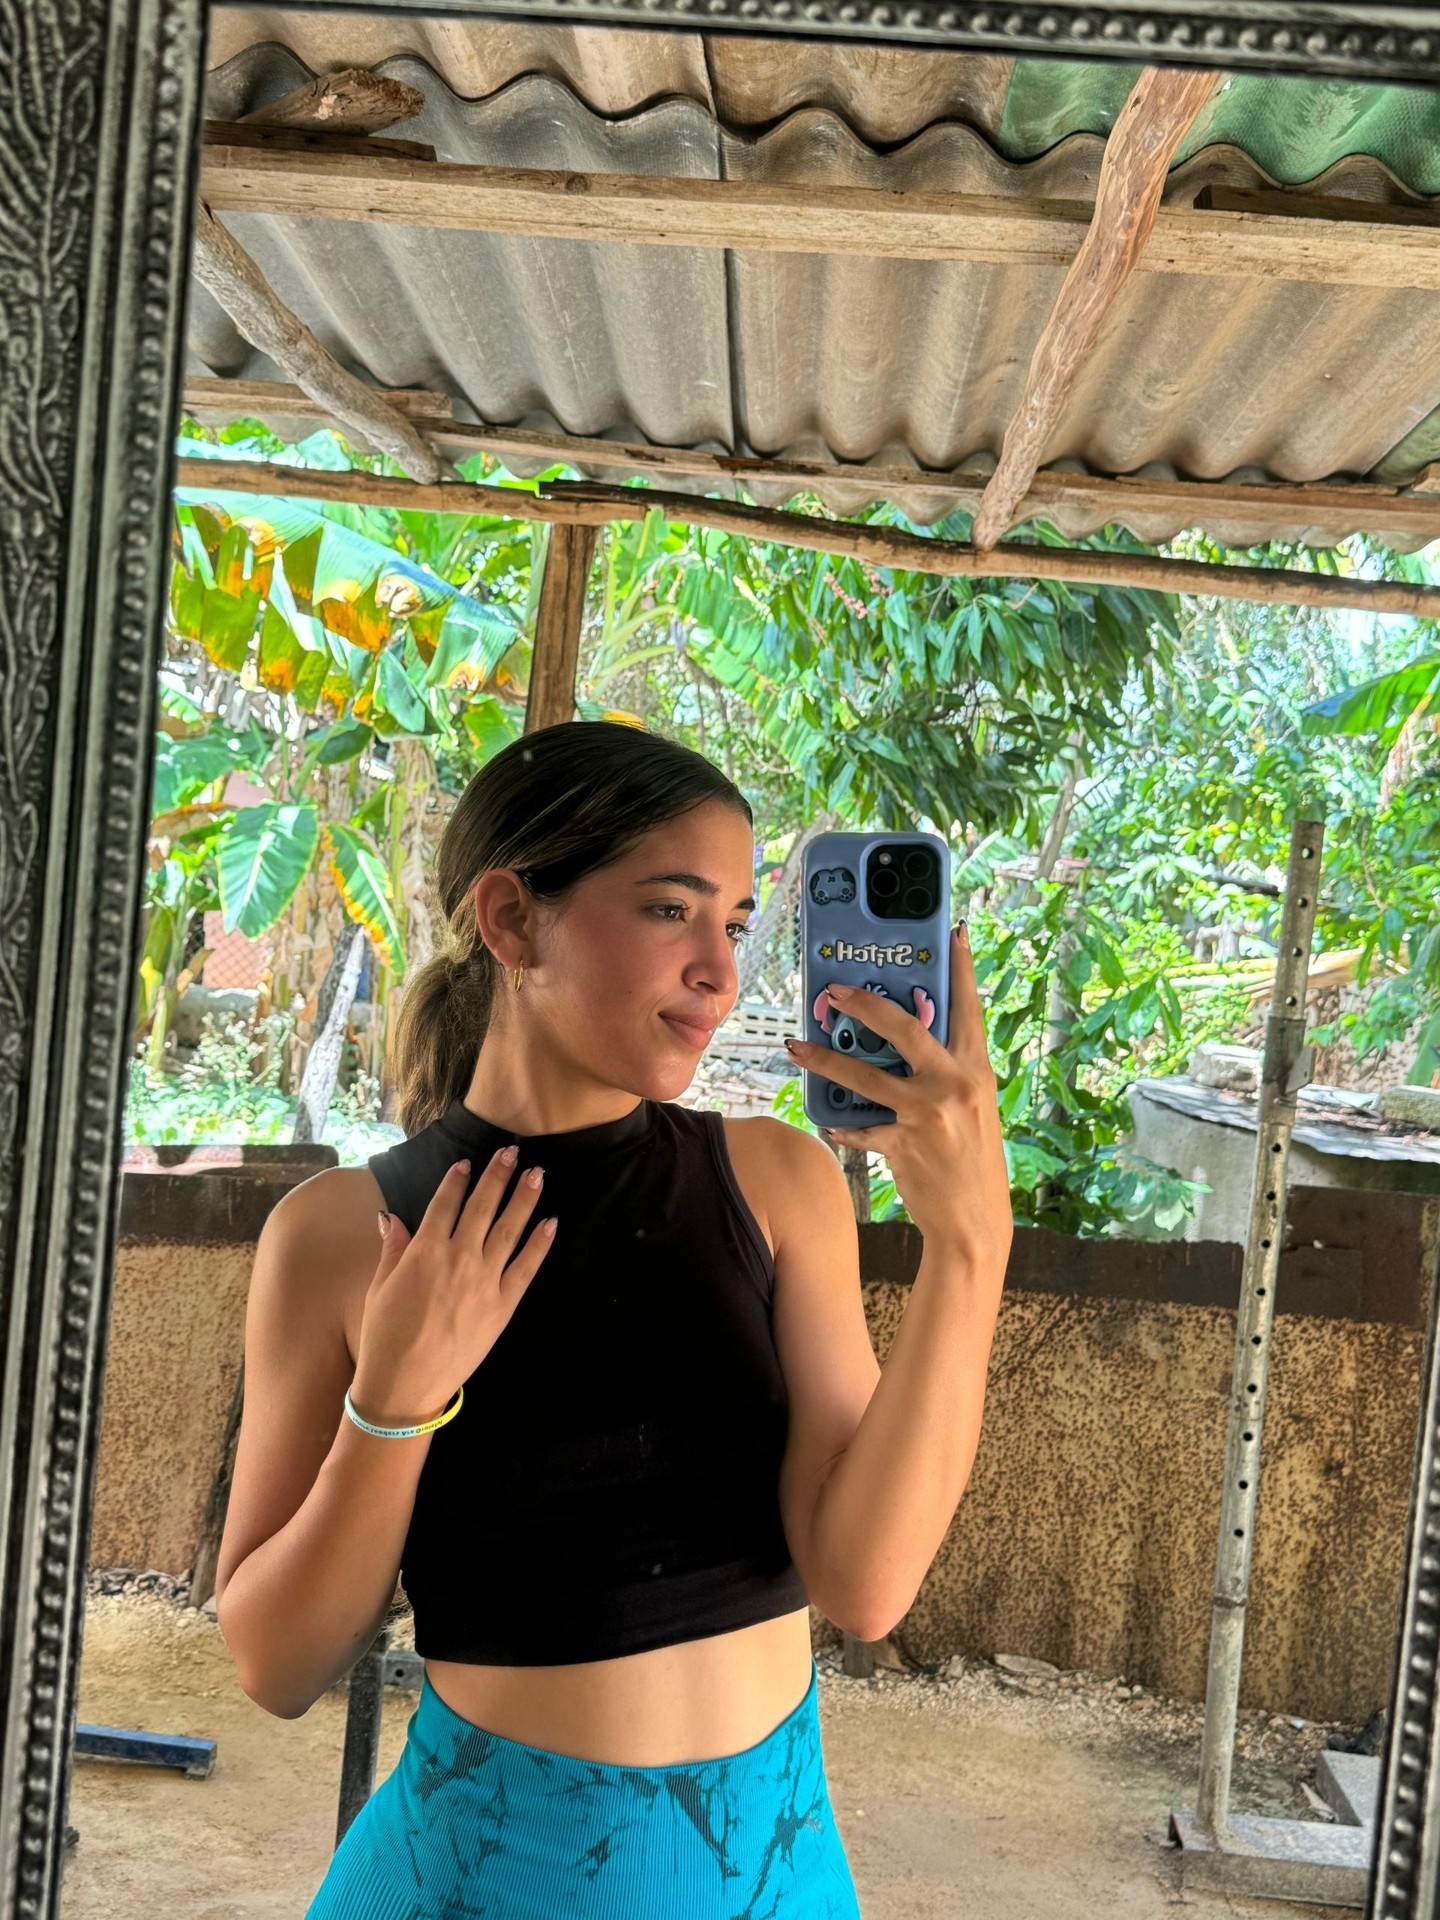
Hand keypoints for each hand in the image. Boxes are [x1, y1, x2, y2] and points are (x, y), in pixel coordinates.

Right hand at [350, 1147, 556, 1427]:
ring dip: (524, 1199)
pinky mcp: (503, 1306)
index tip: (467, 1163)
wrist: (405, 1386)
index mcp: (424, 1252)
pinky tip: (551, 1222)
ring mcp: (484, 1281)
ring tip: (537, 1174)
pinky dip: (540, 1244)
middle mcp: (458, 1259)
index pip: (445, 1204)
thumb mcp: (379, 1288)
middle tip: (512, 1152)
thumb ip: (392, 1249)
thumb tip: (390, 1216)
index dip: (457, 1180)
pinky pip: (526, 1268)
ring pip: (509, 1230)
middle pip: (483, 1207)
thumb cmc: (385, 1338)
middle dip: (498, 1176)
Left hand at [786, 924, 1012, 1268]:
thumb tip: (912, 1038)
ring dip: (825, 1058)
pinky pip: (859, 1126)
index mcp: (977, 1069)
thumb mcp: (975, 1105)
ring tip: (797, 1047)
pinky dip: (842, 1123)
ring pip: (864, 1074)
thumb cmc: (974, 1160)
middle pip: (903, 1026)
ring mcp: (927, 1113)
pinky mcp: (903, 1143)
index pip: (968, 1007)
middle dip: (864, 1003)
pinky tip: (829, 1121)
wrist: (975, 1223)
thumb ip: (949, 1071)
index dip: (959, 967)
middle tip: (834, 991)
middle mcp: (954, 1084)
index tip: (950, 932)